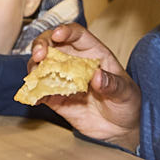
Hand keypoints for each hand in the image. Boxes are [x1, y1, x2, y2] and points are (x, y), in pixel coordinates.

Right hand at [30, 24, 141, 148]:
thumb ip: (113, 84)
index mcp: (93, 53)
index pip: (77, 34)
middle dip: (41, 45)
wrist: (120, 129)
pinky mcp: (55, 98)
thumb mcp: (126, 92)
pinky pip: (40, 91)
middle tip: (39, 54)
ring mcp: (63, 79)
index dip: (66, 31)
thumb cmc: (126, 103)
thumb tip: (97, 77)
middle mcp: (74, 62)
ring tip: (33, 75)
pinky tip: (33, 98)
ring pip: (41, 65)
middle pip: (52, 44)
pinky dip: (33, 93)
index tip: (58, 34)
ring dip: (34, 67)